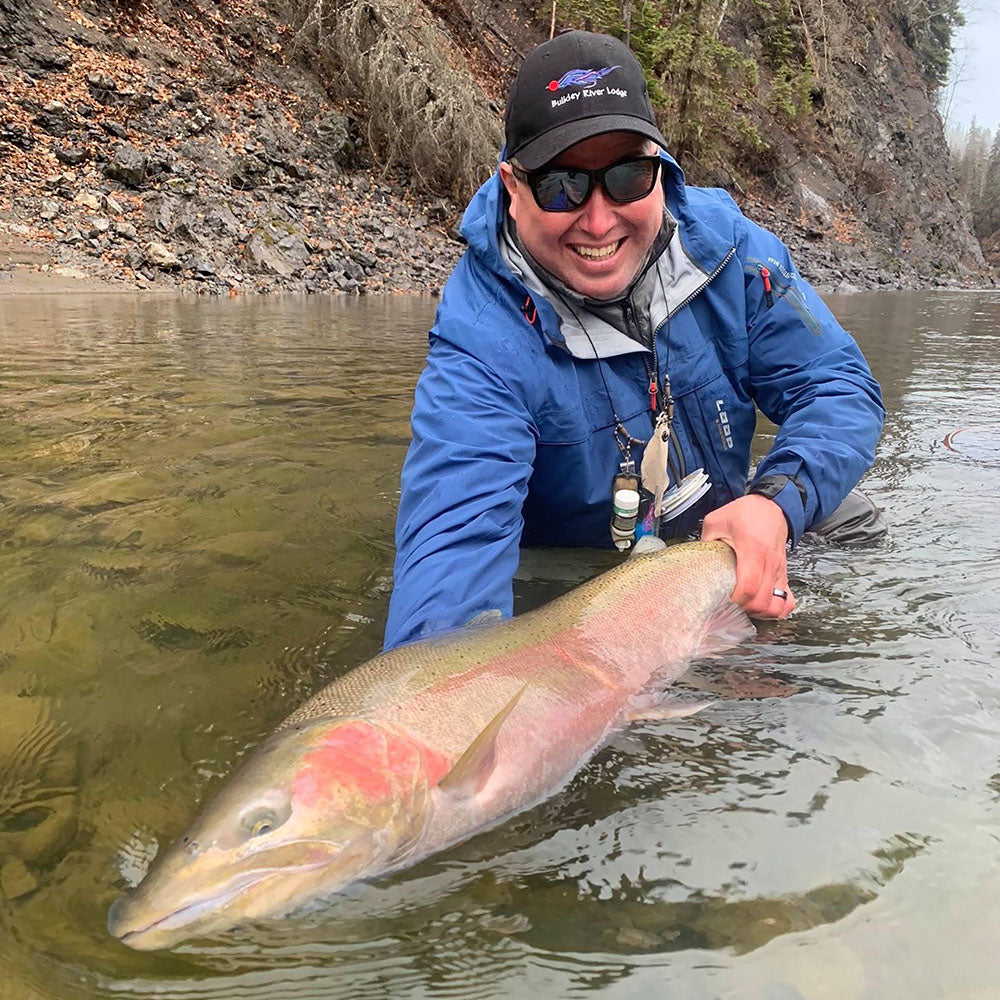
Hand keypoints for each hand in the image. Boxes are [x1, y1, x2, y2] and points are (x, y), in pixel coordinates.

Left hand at [701, 494, 794, 618]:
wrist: (772, 507)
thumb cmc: (745, 513)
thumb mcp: (716, 521)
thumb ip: (705, 543)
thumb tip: (695, 564)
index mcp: (752, 549)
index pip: (748, 587)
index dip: (734, 601)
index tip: (722, 599)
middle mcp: (769, 563)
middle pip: (762, 602)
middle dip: (743, 610)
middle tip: (729, 604)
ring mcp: (779, 572)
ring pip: (776, 607)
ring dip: (759, 612)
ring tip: (743, 605)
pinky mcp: (784, 576)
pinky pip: (787, 602)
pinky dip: (775, 609)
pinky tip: (760, 604)